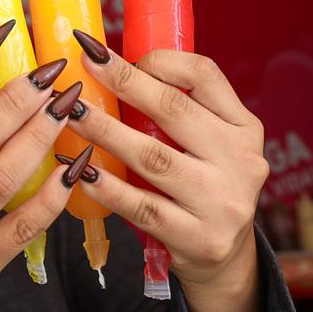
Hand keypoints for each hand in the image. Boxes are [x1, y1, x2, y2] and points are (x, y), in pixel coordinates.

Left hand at [68, 31, 267, 311]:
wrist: (222, 256)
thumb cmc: (198, 184)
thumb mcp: (205, 143)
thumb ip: (173, 110)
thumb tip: (106, 66)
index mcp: (242, 127)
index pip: (204, 75)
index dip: (157, 59)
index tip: (111, 55)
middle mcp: (241, 160)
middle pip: (174, 110)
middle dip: (122, 83)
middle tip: (83, 68)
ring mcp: (223, 202)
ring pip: (154, 157)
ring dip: (105, 132)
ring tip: (70, 114)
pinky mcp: (199, 238)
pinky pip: (142, 207)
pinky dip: (107, 187)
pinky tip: (79, 170)